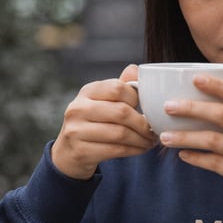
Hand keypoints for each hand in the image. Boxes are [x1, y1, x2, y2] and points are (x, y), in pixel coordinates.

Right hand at [51, 65, 157, 179]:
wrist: (68, 153)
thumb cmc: (92, 123)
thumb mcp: (102, 102)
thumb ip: (120, 87)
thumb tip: (136, 69)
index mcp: (87, 91)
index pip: (118, 88)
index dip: (137, 99)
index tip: (146, 109)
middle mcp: (78, 108)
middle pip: (122, 112)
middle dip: (143, 124)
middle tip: (154, 130)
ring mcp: (76, 130)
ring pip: (120, 133)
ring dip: (141, 139)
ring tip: (149, 141)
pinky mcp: (81, 151)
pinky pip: (116, 150)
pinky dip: (134, 150)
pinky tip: (141, 149)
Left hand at [158, 75, 222, 222]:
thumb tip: (212, 117)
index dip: (218, 85)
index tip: (196, 78)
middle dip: (192, 108)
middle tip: (169, 106)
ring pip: (215, 140)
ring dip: (186, 137)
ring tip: (164, 136)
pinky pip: (218, 165)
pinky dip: (198, 159)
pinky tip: (183, 156)